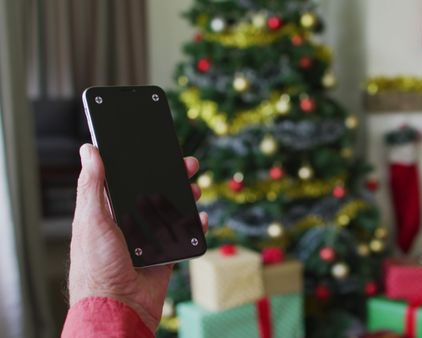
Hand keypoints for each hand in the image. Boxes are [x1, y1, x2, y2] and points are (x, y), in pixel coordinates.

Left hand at [68, 144, 207, 330]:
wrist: (118, 307)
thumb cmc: (96, 267)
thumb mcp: (91, 220)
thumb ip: (92, 186)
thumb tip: (89, 150)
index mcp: (107, 212)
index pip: (125, 180)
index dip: (141, 164)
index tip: (157, 149)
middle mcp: (128, 223)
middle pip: (154, 192)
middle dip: (171, 177)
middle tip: (187, 165)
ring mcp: (148, 239)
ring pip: (171, 211)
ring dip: (185, 198)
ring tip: (195, 188)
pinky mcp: (165, 255)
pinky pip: (184, 235)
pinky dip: (194, 225)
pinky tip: (199, 216)